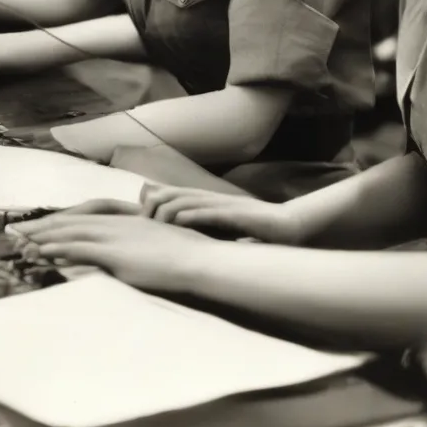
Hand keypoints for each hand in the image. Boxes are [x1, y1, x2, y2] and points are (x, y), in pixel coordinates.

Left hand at [7, 213, 212, 292]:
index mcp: (125, 221)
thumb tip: (130, 253)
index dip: (60, 223)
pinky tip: (39, 252)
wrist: (196, 259)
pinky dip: (56, 249)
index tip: (40, 227)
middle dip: (43, 227)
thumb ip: (138, 246)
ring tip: (20, 242)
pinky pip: (78, 248)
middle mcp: (115, 224)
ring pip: (69, 233)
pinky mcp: (113, 252)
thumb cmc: (184, 256)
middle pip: (71, 223)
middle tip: (17, 232)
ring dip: (42, 238)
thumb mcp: (157, 245)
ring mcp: (114, 236)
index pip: (85, 219)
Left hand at [140, 185, 303, 244]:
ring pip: (186, 200)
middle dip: (152, 207)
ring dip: (167, 211)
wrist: (287, 225)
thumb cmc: (253, 229)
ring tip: (155, 226)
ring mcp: (222, 205)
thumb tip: (176, 232)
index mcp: (205, 201)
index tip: (139, 223)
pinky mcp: (235, 214)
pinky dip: (192, 216)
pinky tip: (180, 223)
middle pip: (171, 194)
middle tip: (142, 227)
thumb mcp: (220, 228)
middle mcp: (210, 199)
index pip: (169, 194)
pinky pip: (209, 212)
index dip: (150, 204)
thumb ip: (199, 226)